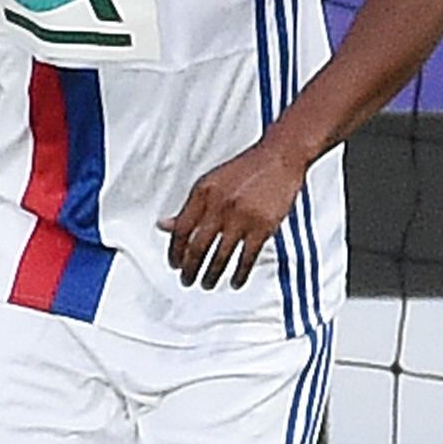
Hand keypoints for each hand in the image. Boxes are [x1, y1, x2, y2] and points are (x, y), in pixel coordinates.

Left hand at [165, 137, 308, 289]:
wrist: (278, 159)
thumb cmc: (244, 170)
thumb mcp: (209, 183)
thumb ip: (189, 207)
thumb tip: (164, 225)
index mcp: (202, 193)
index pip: (181, 230)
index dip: (175, 251)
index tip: (174, 264)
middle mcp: (219, 206)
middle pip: (197, 246)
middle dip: (189, 268)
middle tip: (186, 280)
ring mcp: (242, 218)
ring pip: (220, 255)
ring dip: (211, 274)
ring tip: (206, 284)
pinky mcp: (264, 227)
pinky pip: (247, 257)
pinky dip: (239, 273)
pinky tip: (235, 282)